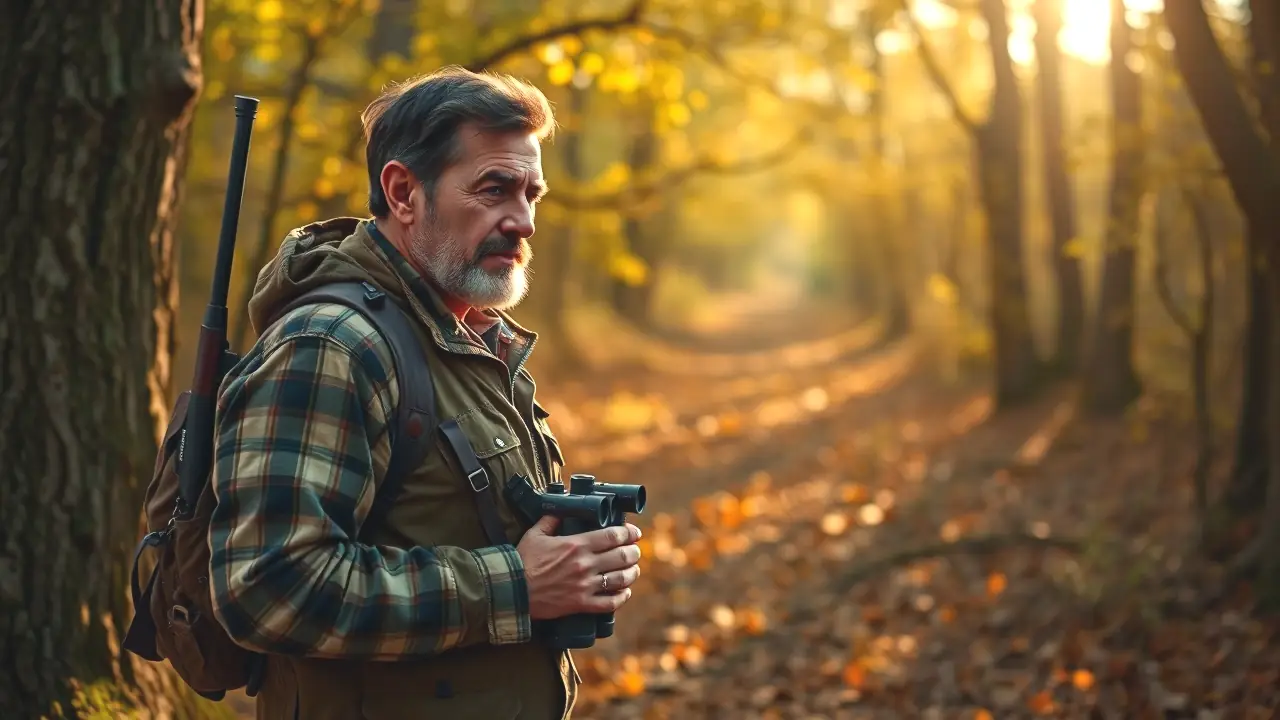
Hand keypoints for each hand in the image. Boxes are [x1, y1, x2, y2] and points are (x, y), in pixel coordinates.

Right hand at [516, 516, 641, 620]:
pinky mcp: (581, 604)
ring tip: (634, 569)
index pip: (613, 536)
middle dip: (634, 552)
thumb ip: (551, 519)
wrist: (512, 591)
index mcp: (576, 545)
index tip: (634, 532)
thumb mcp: (535, 534)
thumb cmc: (522, 561)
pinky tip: (625, 592)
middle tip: (635, 550)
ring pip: (621, 579)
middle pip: (622, 556)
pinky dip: (621, 597)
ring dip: (632, 573)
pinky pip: (609, 603)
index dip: (629, 533)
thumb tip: (561, 507)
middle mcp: (585, 565)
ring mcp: (585, 586)